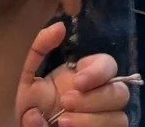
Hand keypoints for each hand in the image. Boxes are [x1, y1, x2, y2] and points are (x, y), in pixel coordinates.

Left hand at [16, 20, 133, 126]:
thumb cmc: (25, 102)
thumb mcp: (25, 72)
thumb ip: (39, 47)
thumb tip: (61, 27)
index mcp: (82, 76)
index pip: (109, 64)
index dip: (99, 72)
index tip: (77, 82)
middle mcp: (97, 96)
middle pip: (120, 92)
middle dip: (93, 99)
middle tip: (65, 103)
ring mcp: (103, 119)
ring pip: (120, 118)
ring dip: (92, 121)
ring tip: (62, 123)